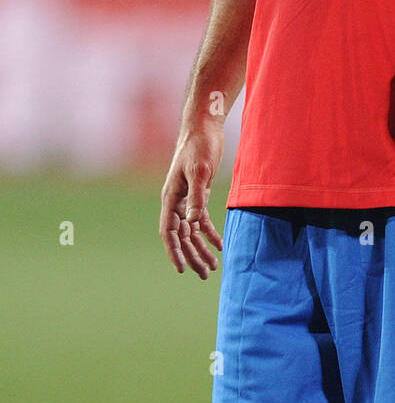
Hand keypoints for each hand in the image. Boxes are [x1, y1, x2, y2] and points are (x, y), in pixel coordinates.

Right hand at [159, 119, 224, 278]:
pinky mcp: (198, 194)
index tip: (182, 269)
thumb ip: (196, 197)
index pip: (169, 232)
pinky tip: (219, 244)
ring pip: (191, 231)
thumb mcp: (199, 171)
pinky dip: (209, 233)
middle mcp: (176, 201)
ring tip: (212, 267)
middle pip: (181, 236)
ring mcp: (186, 198)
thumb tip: (193, 223)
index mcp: (170, 198)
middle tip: (204, 275)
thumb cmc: (199, 146)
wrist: (204, 127)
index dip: (174, 251)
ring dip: (201, 248)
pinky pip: (201, 219)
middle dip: (192, 256)